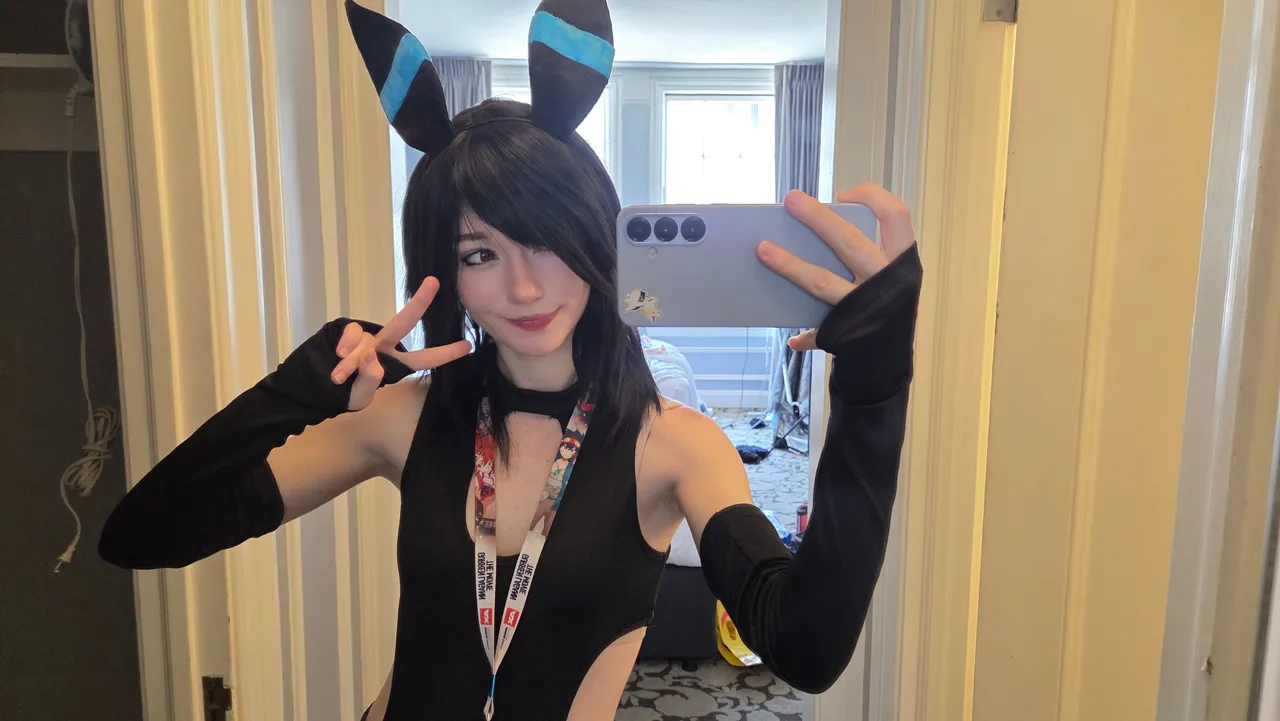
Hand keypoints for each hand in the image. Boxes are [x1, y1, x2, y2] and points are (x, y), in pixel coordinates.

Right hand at [330, 277, 472, 410]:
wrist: (316, 386)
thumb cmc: (347, 393)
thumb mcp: (361, 396)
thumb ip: (368, 379)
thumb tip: (369, 356)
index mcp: (396, 365)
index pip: (424, 359)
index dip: (445, 354)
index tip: (468, 345)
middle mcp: (384, 347)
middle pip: (403, 322)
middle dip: (419, 303)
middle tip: (433, 282)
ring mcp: (366, 338)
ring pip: (366, 338)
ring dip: (352, 358)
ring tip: (339, 376)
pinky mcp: (347, 332)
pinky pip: (351, 333)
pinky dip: (345, 346)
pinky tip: (338, 357)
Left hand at [756, 184, 916, 350]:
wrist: (891, 364)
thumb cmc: (882, 309)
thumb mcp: (888, 281)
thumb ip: (860, 257)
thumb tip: (811, 234)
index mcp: (901, 262)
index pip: (895, 216)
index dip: (871, 198)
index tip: (842, 195)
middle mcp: (887, 281)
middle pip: (850, 242)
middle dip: (818, 219)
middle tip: (791, 200)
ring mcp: (865, 306)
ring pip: (823, 281)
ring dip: (790, 266)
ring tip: (763, 250)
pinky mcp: (847, 332)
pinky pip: (817, 329)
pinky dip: (804, 334)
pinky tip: (793, 338)